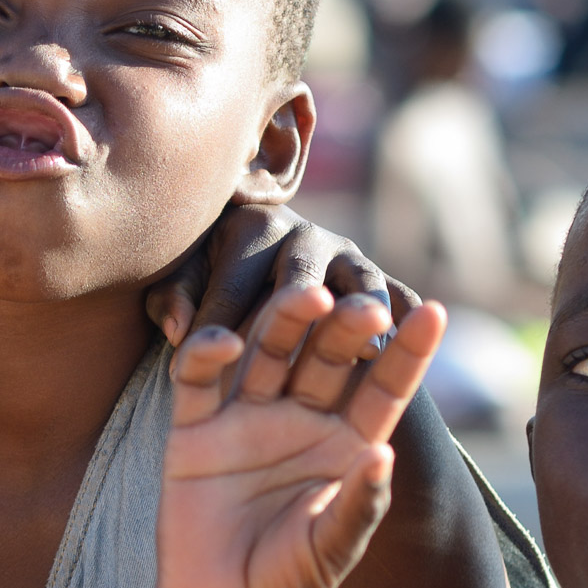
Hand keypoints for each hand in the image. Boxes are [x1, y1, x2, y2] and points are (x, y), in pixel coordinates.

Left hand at [146, 204, 419, 352]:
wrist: (263, 289)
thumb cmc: (212, 292)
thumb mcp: (183, 295)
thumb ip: (174, 304)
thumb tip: (180, 332)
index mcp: (250, 227)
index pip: (231, 284)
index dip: (218, 321)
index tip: (206, 360)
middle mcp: (303, 236)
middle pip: (301, 273)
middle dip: (302, 298)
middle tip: (307, 315)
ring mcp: (348, 258)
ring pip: (360, 281)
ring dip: (365, 305)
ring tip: (369, 342)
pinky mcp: (381, 284)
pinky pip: (401, 300)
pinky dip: (408, 317)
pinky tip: (413, 338)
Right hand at [156, 286, 446, 587]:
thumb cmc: (289, 583)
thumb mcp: (332, 550)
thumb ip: (357, 505)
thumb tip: (384, 456)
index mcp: (348, 443)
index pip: (383, 387)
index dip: (408, 353)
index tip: (435, 313)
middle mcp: (302, 419)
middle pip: (327, 357)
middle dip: (347, 327)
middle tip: (365, 303)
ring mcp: (248, 418)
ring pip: (269, 352)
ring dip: (286, 320)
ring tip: (307, 296)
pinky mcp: (195, 429)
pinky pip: (199, 381)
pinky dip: (206, 356)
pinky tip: (223, 342)